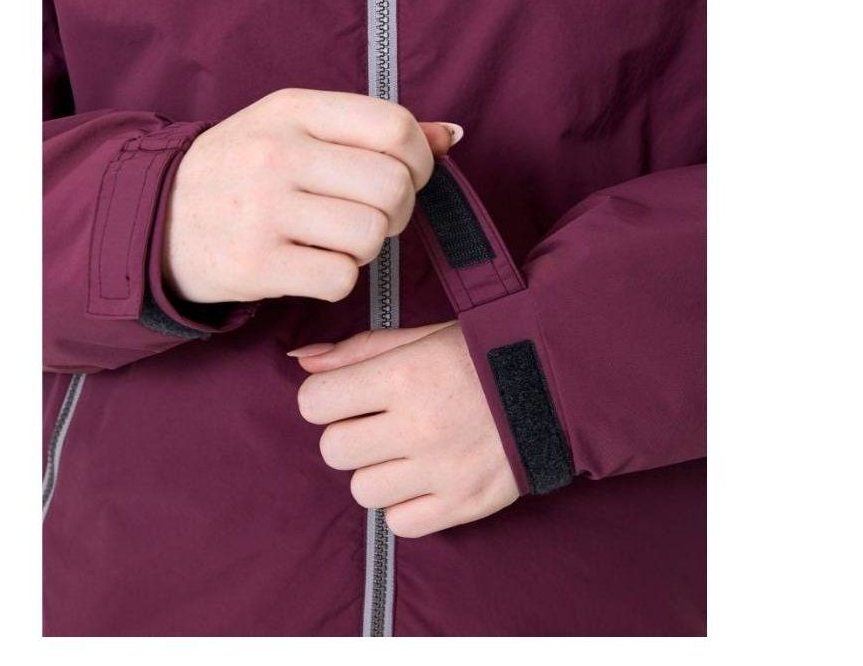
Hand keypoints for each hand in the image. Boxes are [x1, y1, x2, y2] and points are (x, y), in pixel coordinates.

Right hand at [163, 88, 460, 302]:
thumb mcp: (293, 128)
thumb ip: (370, 130)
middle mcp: (277, 154)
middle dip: (397, 211)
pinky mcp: (255, 265)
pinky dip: (339, 279)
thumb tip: (453, 136)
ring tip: (336, 239)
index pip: (394, 127)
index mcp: (292, 110)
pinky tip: (313, 264)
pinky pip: (341, 279)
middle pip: (393, 187)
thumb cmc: (240, 171)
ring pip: (371, 236)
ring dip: (367, 247)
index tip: (406, 176)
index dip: (420, 159)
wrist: (156, 219)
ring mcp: (263, 211)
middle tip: (371, 216)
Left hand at [292, 322, 518, 537]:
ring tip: (406, 451)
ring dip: (376, 472)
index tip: (347, 396)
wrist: (561, 382)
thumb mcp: (421, 338)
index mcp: (404, 375)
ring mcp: (442, 470)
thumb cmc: (484, 353)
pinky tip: (424, 478)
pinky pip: (400, 524)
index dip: (325, 399)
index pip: (314, 402)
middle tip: (379, 424)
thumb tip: (301, 362)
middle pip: (333, 450)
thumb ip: (358, 351)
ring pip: (361, 491)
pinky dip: (405, 505)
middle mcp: (419, 426)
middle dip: (348, 435)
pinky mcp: (465, 504)